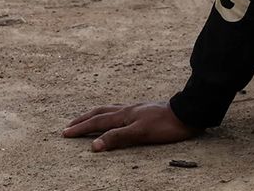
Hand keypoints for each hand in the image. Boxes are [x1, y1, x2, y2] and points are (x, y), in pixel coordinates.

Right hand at [62, 101, 196, 151]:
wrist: (188, 112)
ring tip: (87, 117)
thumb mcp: (140, 133)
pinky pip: (121, 110)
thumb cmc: (165, 125)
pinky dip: (110, 113)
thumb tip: (93, 145)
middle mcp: (127, 109)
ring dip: (95, 114)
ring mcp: (136, 108)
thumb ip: (117, 138)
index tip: (64, 133)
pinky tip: (116, 115)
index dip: (80, 128)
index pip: (97, 122)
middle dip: (83, 119)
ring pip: (110, 109)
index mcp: (124, 115)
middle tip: (69, 125)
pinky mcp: (145, 110)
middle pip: (100, 113)